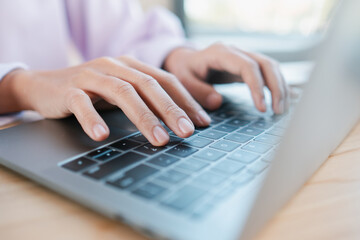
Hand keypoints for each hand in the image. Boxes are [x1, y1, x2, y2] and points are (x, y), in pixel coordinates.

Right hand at [0, 56, 211, 144]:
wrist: (45, 85)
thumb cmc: (91, 92)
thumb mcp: (122, 92)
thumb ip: (146, 100)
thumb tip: (179, 121)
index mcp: (131, 66)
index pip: (165, 81)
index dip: (186, 100)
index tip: (203, 122)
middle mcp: (115, 66)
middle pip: (149, 85)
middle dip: (171, 110)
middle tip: (188, 132)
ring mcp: (91, 75)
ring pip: (122, 93)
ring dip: (143, 117)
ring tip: (160, 140)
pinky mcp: (69, 89)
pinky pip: (82, 103)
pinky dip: (93, 118)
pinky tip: (102, 136)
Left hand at [163, 43, 289, 113]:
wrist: (186, 61)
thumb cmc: (184, 71)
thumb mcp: (183, 80)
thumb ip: (198, 91)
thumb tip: (217, 102)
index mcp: (221, 53)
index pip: (248, 66)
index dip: (258, 87)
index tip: (262, 108)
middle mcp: (237, 52)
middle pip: (266, 64)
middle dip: (276, 88)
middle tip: (278, 111)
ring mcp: (244, 57)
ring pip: (271, 67)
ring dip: (281, 88)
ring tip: (282, 110)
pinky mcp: (249, 66)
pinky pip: (269, 73)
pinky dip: (279, 85)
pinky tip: (289, 98)